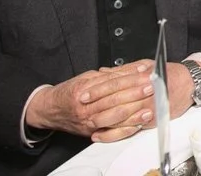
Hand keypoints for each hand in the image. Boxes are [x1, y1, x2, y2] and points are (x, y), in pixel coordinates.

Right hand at [26, 65, 153, 140]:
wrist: (49, 110)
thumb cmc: (69, 92)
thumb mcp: (86, 77)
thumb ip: (110, 74)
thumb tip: (133, 69)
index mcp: (84, 90)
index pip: (112, 83)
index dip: (131, 78)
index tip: (145, 74)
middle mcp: (85, 107)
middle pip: (114, 99)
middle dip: (135, 93)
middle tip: (152, 88)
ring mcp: (88, 121)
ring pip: (114, 117)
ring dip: (134, 112)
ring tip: (149, 107)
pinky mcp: (91, 132)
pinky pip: (111, 132)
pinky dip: (126, 128)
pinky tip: (138, 124)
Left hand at [87, 60, 197, 140]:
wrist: (190, 83)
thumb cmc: (169, 73)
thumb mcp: (147, 64)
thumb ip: (125, 70)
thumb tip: (104, 71)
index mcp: (144, 78)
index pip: (116, 84)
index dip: (98, 90)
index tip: (84, 94)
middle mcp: (146, 94)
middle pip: (116, 101)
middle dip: (97, 105)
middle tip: (81, 108)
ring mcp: (149, 109)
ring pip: (121, 117)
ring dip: (103, 121)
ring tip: (87, 123)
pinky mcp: (152, 120)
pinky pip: (130, 129)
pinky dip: (114, 134)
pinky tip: (102, 134)